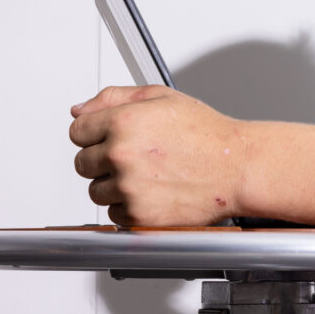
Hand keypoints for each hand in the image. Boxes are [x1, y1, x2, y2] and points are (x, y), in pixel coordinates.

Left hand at [69, 85, 244, 226]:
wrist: (237, 167)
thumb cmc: (207, 134)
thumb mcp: (162, 98)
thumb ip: (113, 98)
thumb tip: (79, 109)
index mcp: (123, 121)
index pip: (76, 130)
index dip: (94, 133)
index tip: (110, 137)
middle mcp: (121, 154)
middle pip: (82, 162)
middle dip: (102, 159)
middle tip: (136, 156)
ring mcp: (128, 187)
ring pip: (95, 191)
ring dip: (114, 185)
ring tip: (148, 174)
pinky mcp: (138, 215)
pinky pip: (114, 214)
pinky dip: (129, 206)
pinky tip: (154, 191)